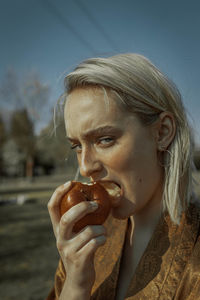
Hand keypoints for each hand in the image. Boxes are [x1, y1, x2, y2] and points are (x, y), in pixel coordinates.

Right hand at [47, 181, 106, 297]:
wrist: (78, 279)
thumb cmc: (81, 250)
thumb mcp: (75, 235)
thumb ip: (79, 220)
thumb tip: (94, 198)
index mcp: (58, 229)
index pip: (52, 207)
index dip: (58, 192)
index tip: (70, 182)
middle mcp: (60, 238)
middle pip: (67, 218)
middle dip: (83, 207)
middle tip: (95, 204)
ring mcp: (68, 250)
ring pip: (89, 231)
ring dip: (101, 229)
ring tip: (103, 232)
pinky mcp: (79, 259)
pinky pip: (96, 242)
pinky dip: (103, 239)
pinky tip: (102, 241)